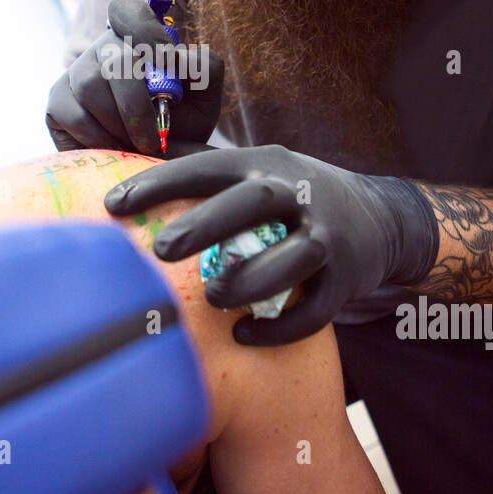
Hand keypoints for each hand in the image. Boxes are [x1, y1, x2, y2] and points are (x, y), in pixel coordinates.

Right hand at [46, 0, 223, 157]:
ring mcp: (77, 72)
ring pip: (90, 87)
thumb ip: (205, 69)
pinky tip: (112, 149)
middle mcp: (105, 48)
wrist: (154, 159)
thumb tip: (178, 58)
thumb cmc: (181, 122)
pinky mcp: (57, 101)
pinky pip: (71, 114)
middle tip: (153, 140)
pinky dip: (96, 138)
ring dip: (118, 125)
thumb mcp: (205, 96)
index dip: (143, 29)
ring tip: (135, 147)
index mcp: (139, 37)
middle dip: (137, 108)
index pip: (127, 9)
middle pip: (115, 62)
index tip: (167, 60)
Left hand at [103, 145, 439, 344]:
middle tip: (160, 249)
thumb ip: (202, 165)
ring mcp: (327, 238)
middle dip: (206, 225)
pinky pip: (313, 312)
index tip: (113, 204)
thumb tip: (126, 159)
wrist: (379, 218)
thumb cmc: (293, 194)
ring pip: (290, 261)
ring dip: (247, 282)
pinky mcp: (346, 281)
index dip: (160, 183)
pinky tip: (242, 334)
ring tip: (211, 298)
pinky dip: (277, 328)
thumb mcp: (258, 166)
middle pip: (253, 203)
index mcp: (266, 164)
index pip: (208, 167)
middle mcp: (299, 194)